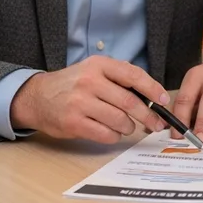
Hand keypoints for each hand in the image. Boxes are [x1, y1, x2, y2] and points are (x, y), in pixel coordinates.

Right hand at [9, 55, 169, 143]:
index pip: (133, 75)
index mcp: (99, 65)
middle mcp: (89, 82)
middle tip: (156, 125)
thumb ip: (119, 79)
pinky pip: (106, 134)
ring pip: (120, 120)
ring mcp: (80, 102)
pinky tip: (112, 132)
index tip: (164, 100)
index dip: (153, 89)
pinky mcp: (74, 123)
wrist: (37, 97)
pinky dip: (114, 136)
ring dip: (129, 127)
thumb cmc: (73, 85)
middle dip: (148, 116)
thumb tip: (152, 96)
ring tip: (127, 127)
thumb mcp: (94, 71)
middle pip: (129, 102)